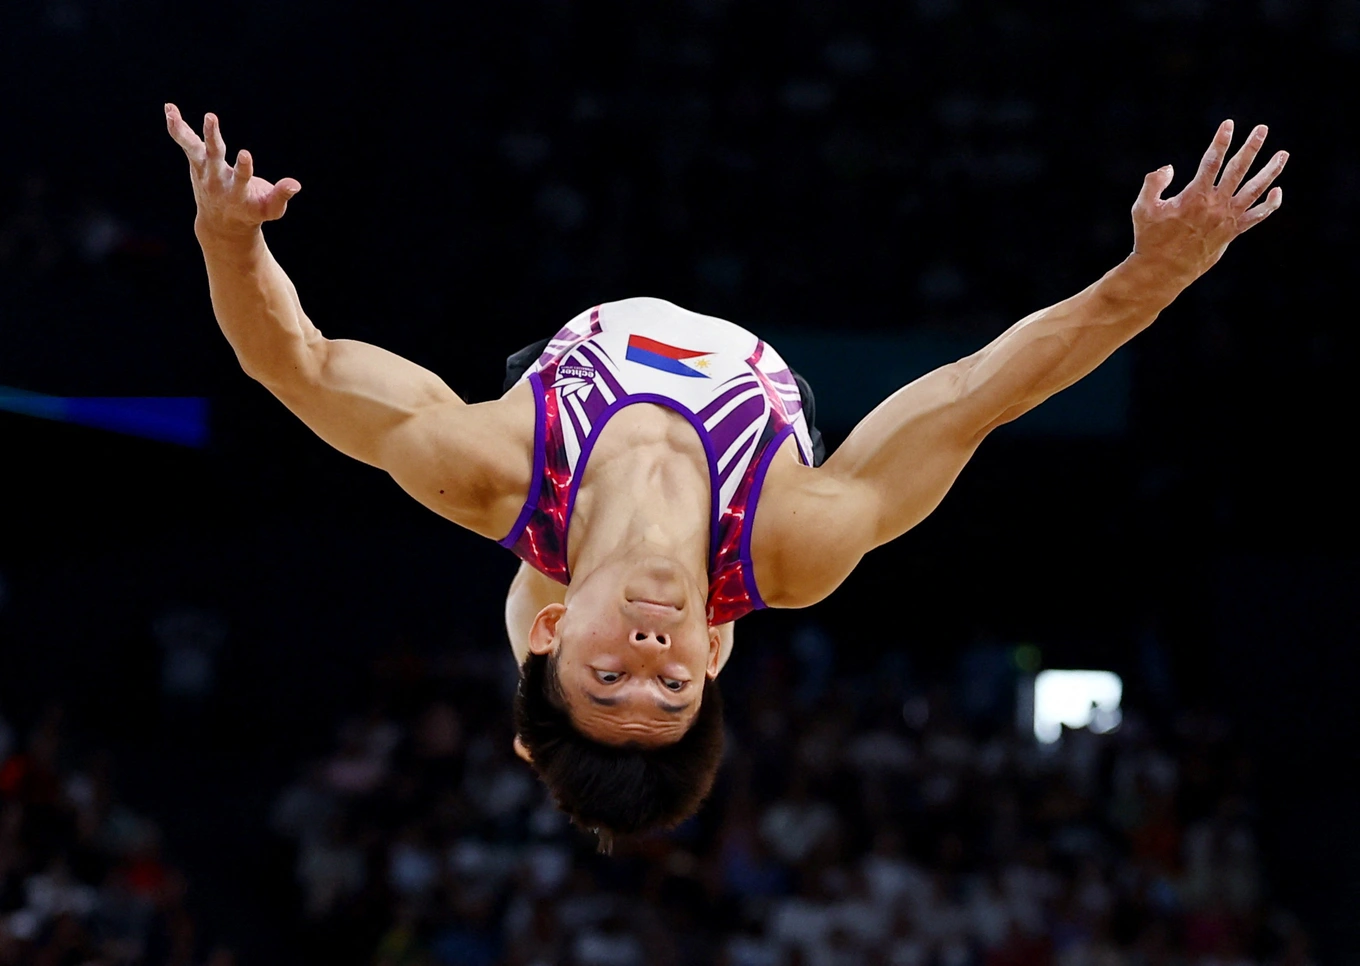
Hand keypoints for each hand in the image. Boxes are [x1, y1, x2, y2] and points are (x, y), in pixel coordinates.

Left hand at [164, 103, 300, 237]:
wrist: (222, 224)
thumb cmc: (252, 213)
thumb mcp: (270, 210)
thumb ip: (281, 196)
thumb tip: (295, 185)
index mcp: (238, 193)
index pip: (241, 178)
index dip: (243, 167)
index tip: (245, 154)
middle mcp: (218, 180)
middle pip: (214, 157)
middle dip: (213, 138)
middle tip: (211, 117)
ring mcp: (204, 171)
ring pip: (193, 149)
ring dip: (183, 131)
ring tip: (172, 113)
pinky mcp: (197, 162)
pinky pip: (186, 142)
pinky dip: (177, 126)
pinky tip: (169, 109)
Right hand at [1131, 120, 1287, 284]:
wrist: (1163, 270)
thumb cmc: (1150, 238)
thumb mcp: (1142, 208)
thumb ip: (1153, 183)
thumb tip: (1169, 168)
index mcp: (1195, 196)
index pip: (1212, 162)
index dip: (1221, 141)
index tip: (1229, 124)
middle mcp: (1216, 205)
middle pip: (1238, 170)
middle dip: (1251, 147)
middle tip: (1262, 129)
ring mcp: (1227, 218)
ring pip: (1255, 190)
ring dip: (1270, 171)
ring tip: (1283, 155)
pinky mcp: (1232, 232)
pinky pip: (1257, 216)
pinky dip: (1269, 204)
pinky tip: (1277, 191)